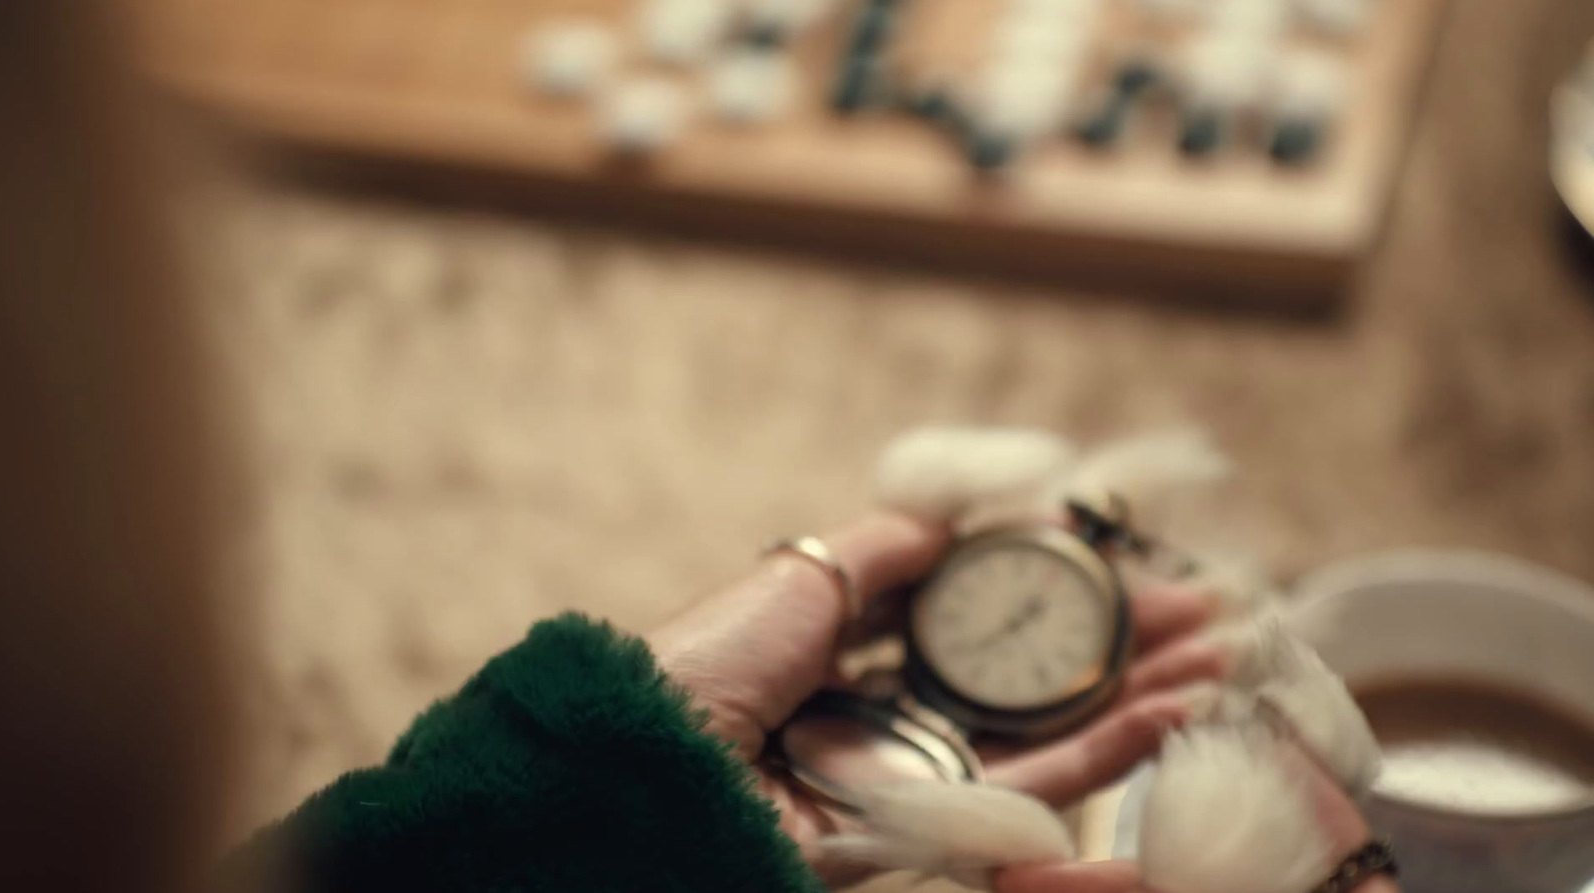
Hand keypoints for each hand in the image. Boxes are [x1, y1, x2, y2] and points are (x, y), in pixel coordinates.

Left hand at [650, 513, 1231, 891]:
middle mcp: (890, 717)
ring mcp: (915, 777)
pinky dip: (1112, 752)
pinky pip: (1034, 792)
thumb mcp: (796, 583)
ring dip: (1143, 694)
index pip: (975, 619)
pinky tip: (1178, 711)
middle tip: (1212, 609)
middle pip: (1028, 681)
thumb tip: (952, 518)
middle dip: (1121, 644)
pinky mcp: (932, 830)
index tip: (1123, 555)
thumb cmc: (710, 666)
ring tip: (1227, 654)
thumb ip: (880, 554)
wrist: (658, 775)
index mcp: (849, 652)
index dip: (1052, 591)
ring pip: (1050, 737)